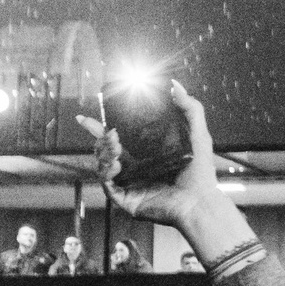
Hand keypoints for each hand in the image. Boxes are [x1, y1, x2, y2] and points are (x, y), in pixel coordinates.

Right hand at [77, 80, 222, 236]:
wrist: (200, 201)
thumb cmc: (200, 172)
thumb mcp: (197, 134)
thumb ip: (189, 108)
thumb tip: (175, 84)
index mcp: (143, 154)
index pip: (114, 138)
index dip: (97, 128)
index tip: (84, 118)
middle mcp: (133, 168)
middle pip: (103, 150)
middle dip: (101, 139)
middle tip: (111, 134)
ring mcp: (128, 184)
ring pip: (101, 165)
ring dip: (103, 153)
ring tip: (114, 145)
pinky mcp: (126, 199)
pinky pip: (107, 185)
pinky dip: (106, 172)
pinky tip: (114, 164)